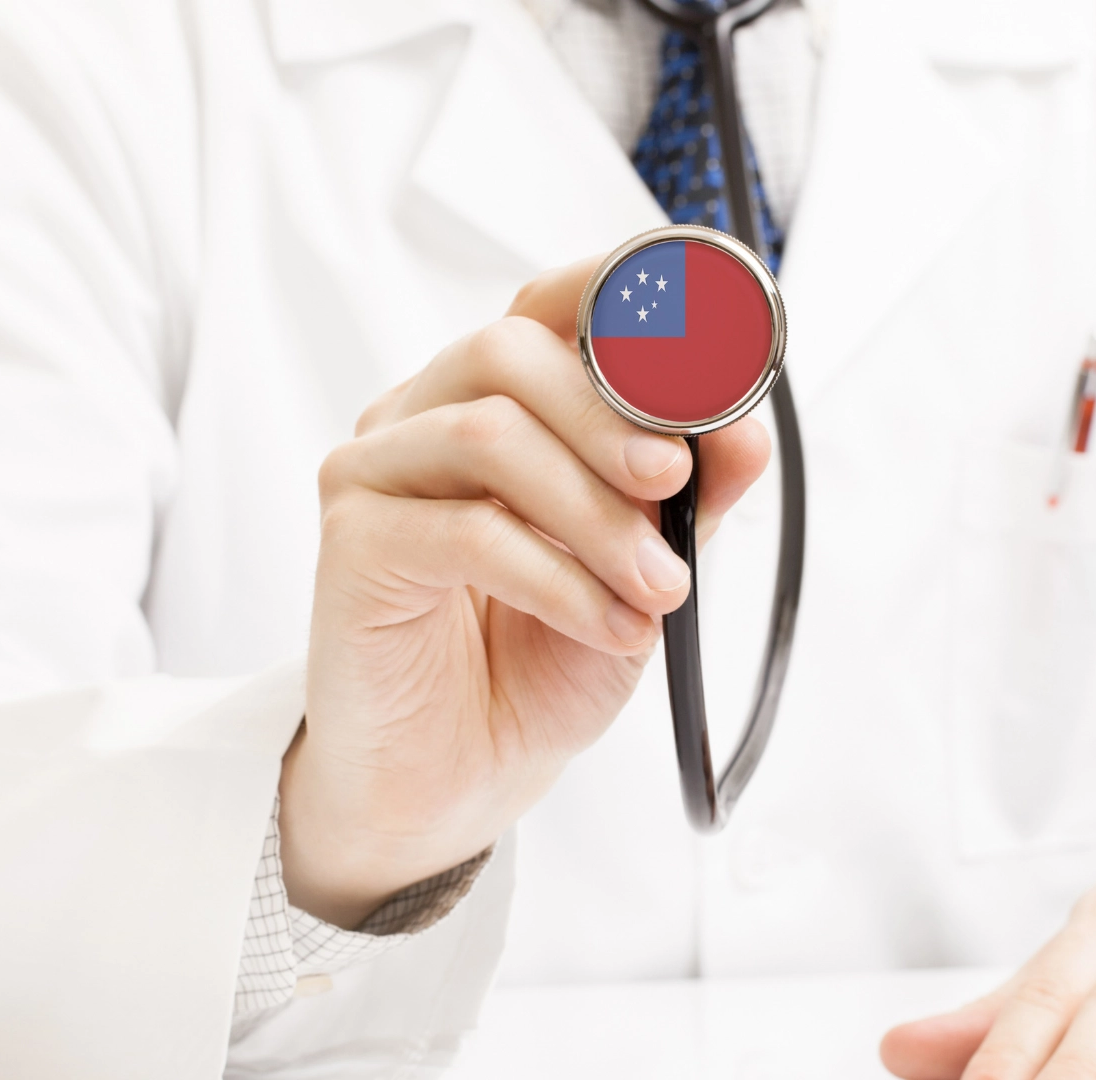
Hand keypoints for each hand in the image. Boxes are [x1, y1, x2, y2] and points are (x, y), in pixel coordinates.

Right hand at [281, 257, 770, 926]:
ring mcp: (376, 473)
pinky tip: (608, 624)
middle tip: (675, 482)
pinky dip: (559, 579)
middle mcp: (425, 416)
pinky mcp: (353, 545)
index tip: (703, 340)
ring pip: (488, 434)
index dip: (619, 297)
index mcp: (495, 400)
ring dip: (596, 514)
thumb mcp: (644, 570)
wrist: (458, 779)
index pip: (547, 305)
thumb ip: (689, 497)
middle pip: (509, 350)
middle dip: (611, 414)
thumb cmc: (538, 661)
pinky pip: (466, 532)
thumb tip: (743, 429)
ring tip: (657, 588)